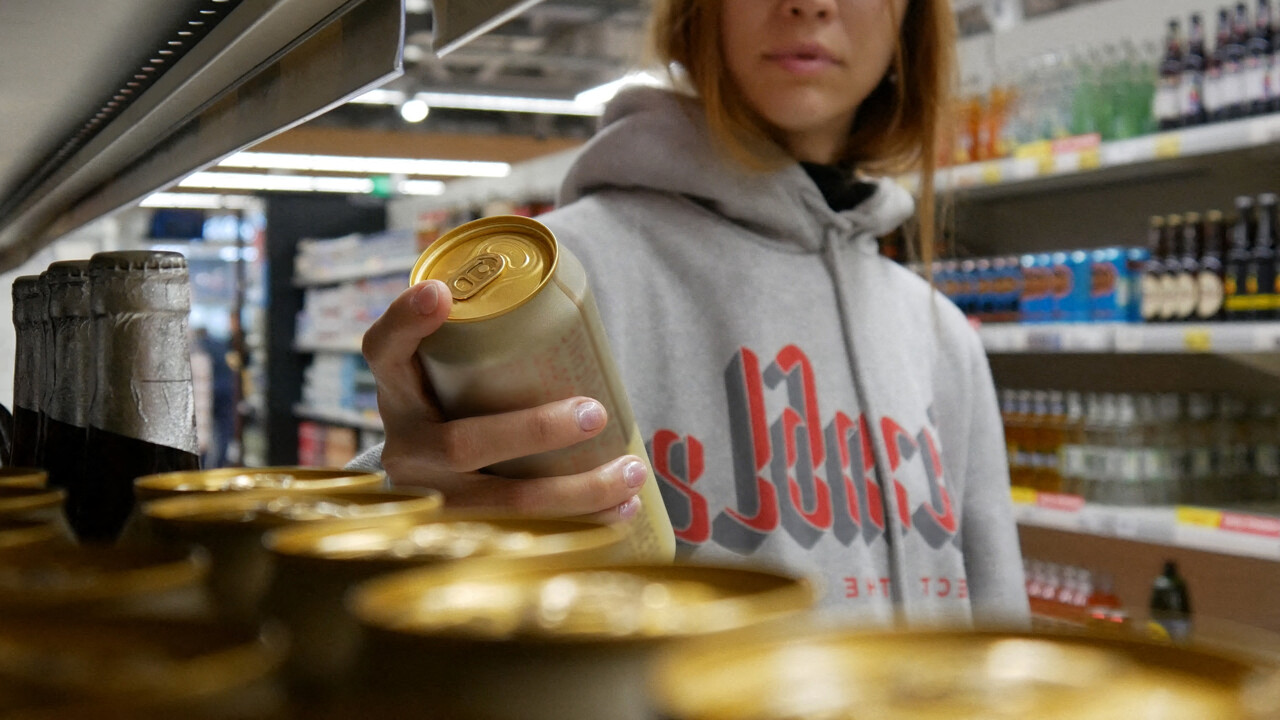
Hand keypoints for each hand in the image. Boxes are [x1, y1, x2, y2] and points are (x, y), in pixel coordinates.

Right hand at [361, 280, 642, 523]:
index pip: (385, 350)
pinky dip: (582, 526)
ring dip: (576, 490)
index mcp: (397, 392)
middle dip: (534, 431)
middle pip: (461, 443)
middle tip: (594, 412)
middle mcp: (405, 448)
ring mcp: (432, 500)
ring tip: (631, 472)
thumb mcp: (450, 370)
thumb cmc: (457, 405)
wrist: (424, 487)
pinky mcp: (465, 536)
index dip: (407, 322)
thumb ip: (489, 334)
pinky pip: (525, 537)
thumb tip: (563, 286)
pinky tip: (623, 513)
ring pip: (502, 503)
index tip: (442, 293)